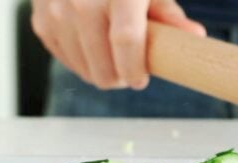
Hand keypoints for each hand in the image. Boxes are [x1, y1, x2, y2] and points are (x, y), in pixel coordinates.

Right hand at [31, 0, 205, 89]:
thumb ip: (170, 15)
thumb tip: (196, 37)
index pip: (126, 40)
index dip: (134, 68)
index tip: (139, 80)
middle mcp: (81, 0)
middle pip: (102, 65)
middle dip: (119, 78)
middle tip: (128, 73)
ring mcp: (56, 11)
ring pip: (83, 69)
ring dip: (100, 72)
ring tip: (111, 59)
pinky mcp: (42, 21)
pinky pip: (65, 59)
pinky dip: (81, 61)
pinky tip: (91, 49)